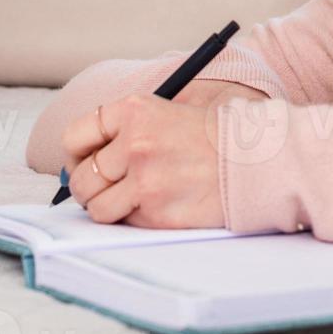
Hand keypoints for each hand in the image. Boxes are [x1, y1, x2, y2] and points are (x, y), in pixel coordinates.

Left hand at [63, 91, 233, 228]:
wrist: (257, 159)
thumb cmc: (214, 136)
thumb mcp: (167, 112)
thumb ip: (126, 130)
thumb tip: (85, 162)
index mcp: (134, 110)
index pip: (75, 136)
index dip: (76, 154)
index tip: (83, 162)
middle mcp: (135, 144)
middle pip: (81, 177)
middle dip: (88, 187)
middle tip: (104, 188)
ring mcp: (145, 180)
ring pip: (97, 208)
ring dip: (108, 208)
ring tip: (130, 201)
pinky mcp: (158, 213)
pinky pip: (125, 223)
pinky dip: (134, 219)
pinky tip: (157, 205)